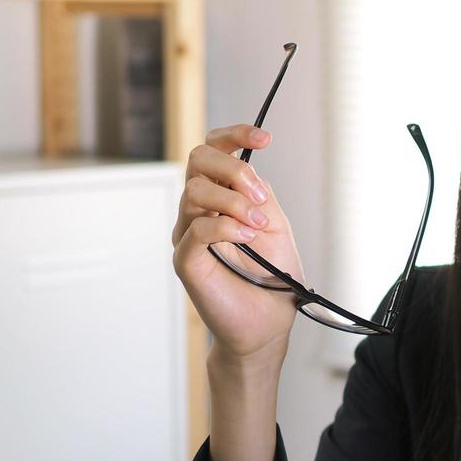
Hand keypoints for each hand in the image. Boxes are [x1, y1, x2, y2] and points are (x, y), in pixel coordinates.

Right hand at [171, 123, 304, 370]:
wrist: (268, 324)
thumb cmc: (272, 278)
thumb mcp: (275, 225)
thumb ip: (260, 195)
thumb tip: (249, 171)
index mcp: (221, 196)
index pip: (213, 150)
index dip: (235, 135)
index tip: (265, 138)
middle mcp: (199, 209)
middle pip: (198, 159)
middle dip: (233, 169)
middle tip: (261, 197)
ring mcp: (188, 232)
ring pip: (196, 191)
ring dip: (235, 202)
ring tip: (259, 225)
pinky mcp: (186, 259)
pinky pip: (197, 228)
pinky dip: (226, 227)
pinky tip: (248, 238)